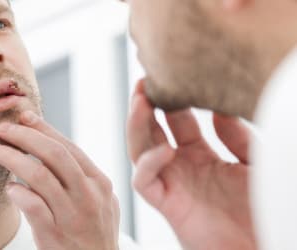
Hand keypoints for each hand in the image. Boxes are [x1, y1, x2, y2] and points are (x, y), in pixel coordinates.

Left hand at [0, 111, 119, 249]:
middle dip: (25, 136)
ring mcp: (72, 214)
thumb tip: (50, 147)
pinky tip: (8, 188)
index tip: (24, 117)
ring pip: (38, 175)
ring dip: (11, 158)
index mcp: (99, 181)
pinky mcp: (54, 234)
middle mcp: (88, 194)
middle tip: (3, 129)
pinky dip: (16, 192)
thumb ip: (81, 175)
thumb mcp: (101, 199)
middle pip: (54, 154)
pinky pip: (32, 205)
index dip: (44, 129)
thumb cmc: (95, 229)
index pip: (68, 147)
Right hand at [126, 81, 255, 249]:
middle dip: (144, 106)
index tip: (169, 75)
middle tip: (144, 81)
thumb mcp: (252, 162)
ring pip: (139, 151)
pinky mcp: (168, 204)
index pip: (176, 121)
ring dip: (136, 126)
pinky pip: (145, 182)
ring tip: (140, 101)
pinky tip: (165, 148)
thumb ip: (236, 137)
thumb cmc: (262, 208)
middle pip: (151, 131)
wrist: (262, 245)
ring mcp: (172, 184)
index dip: (170, 99)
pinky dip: (149, 164)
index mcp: (199, 155)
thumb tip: (218, 110)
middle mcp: (180, 167)